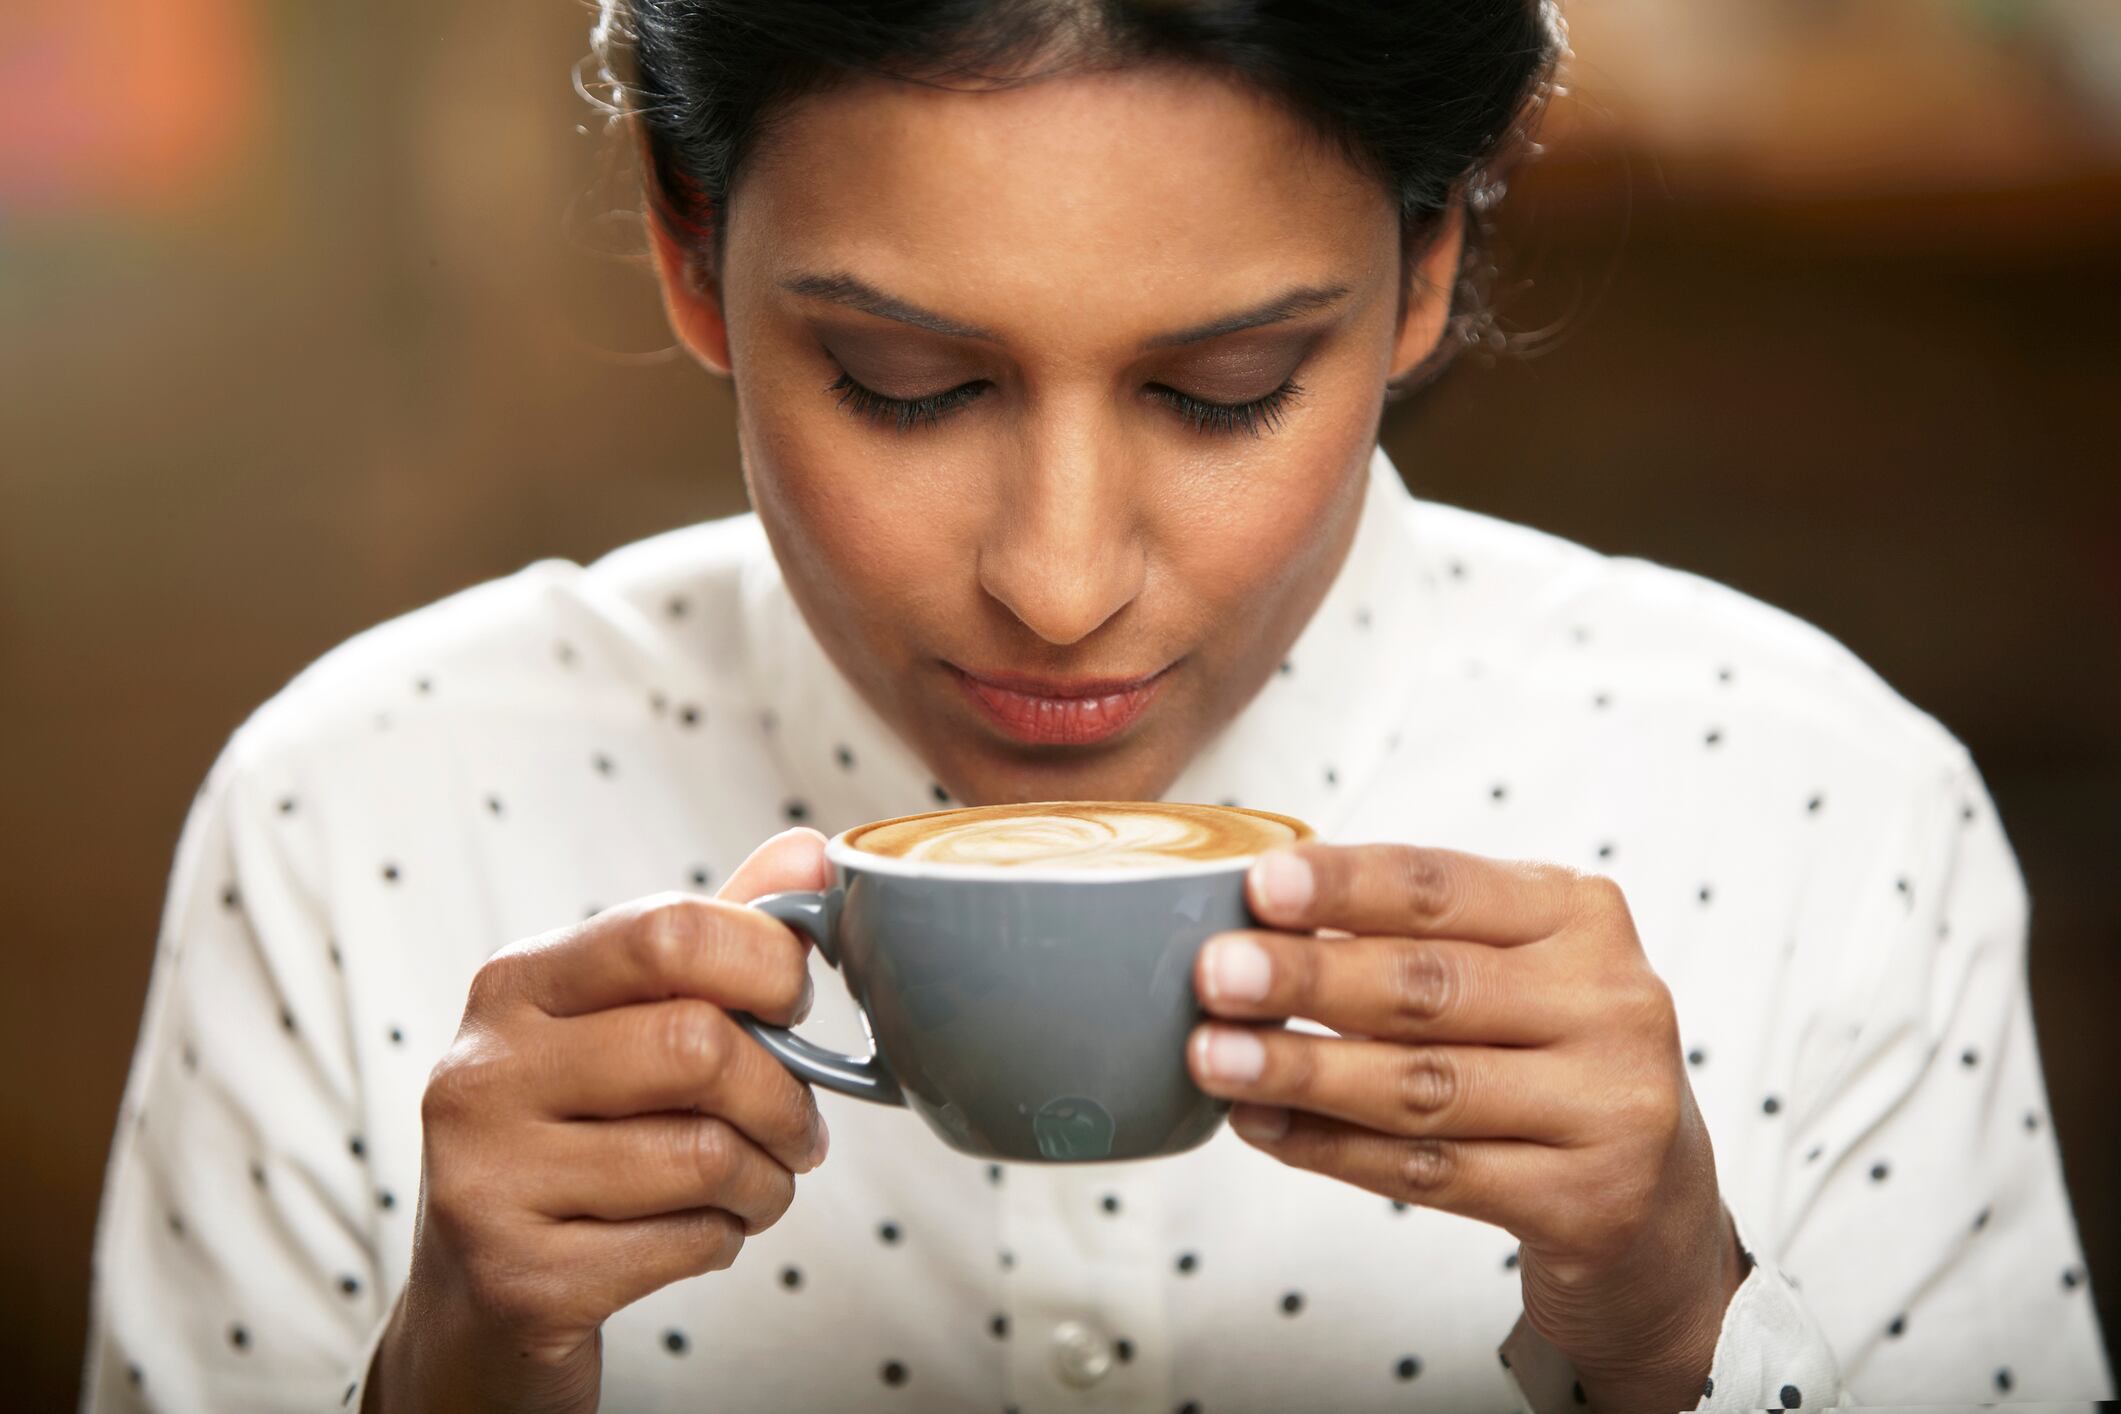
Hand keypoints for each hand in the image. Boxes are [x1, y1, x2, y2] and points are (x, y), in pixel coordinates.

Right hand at [365, 829, 832, 1413]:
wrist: (477, 1303)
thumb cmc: (575, 1140)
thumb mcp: (624, 1024)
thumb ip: (715, 939)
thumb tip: (810, 854)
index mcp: (517, 984)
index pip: (671, 929)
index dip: (767, 965)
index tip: (791, 1006)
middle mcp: (484, 1069)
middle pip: (699, 1044)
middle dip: (783, 1095)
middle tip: (797, 1126)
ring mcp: (488, 1176)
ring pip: (705, 1152)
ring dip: (767, 1180)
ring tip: (754, 1185)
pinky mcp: (518, 1276)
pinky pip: (687, 1242)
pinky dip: (725, 1241)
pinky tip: (697, 1234)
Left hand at [1185, 843, 1746, 1412]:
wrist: (1657, 1206)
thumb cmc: (1547, 1058)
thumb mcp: (1511, 972)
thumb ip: (1412, 938)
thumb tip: (1256, 917)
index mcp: (1581, 915)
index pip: (1443, 887)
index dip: (1345, 885)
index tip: (1259, 885)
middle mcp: (1612, 1001)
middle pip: (1429, 986)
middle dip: (1308, 978)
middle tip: (1214, 975)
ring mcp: (1611, 1107)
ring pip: (1424, 1086)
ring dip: (1304, 1071)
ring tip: (1213, 1057)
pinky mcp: (1591, 1202)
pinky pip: (1433, 1172)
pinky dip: (1334, 1149)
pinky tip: (1264, 1127)